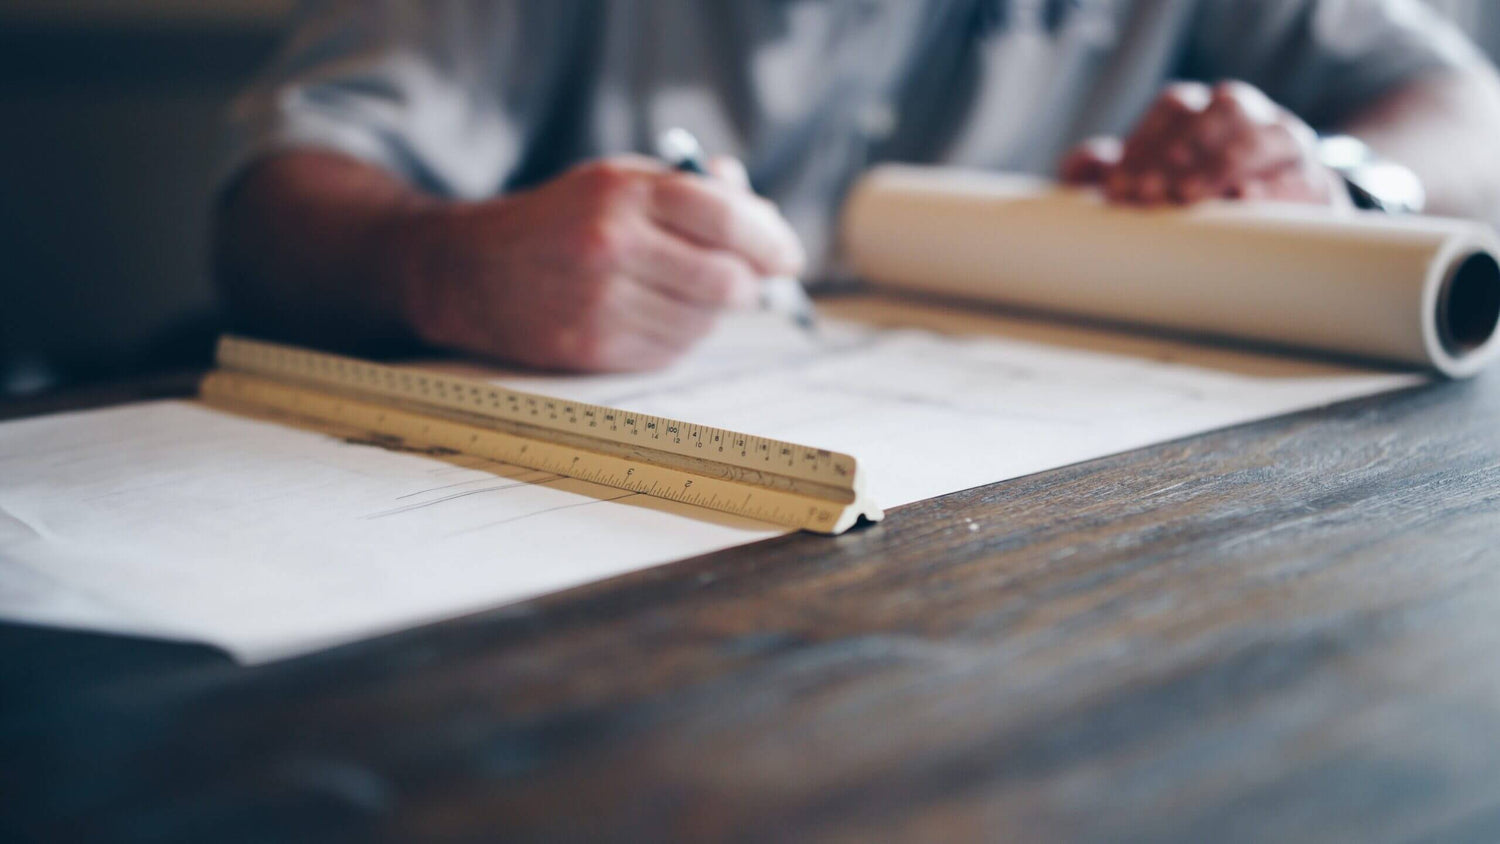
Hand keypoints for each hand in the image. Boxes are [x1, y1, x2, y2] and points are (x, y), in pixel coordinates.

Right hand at [394, 154, 804, 371]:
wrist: (470, 271)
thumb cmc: (558, 221)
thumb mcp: (615, 181)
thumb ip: (689, 190)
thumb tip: (760, 211)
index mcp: (623, 193)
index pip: (727, 218)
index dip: (771, 240)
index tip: (788, 256)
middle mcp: (613, 247)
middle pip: (727, 281)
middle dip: (749, 284)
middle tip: (749, 280)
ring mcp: (602, 303)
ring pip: (704, 323)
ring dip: (711, 312)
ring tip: (683, 291)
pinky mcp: (593, 348)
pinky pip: (672, 351)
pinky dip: (679, 336)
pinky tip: (654, 315)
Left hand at [1060, 80, 1349, 207]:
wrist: (1272, 214)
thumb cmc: (1193, 194)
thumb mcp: (1148, 181)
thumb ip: (1110, 171)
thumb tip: (1083, 165)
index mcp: (1204, 109)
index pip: (1174, 108)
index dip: (1144, 143)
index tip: (1118, 188)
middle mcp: (1248, 115)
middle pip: (1220, 112)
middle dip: (1181, 151)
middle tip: (1147, 193)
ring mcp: (1286, 142)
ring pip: (1264, 136)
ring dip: (1222, 164)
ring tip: (1188, 196)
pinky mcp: (1315, 180)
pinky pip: (1300, 177)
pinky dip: (1273, 188)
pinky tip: (1245, 200)